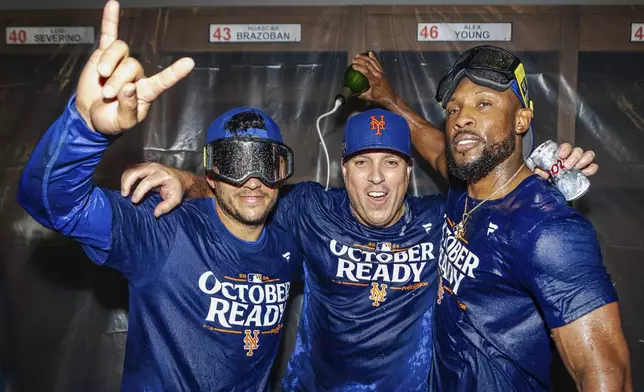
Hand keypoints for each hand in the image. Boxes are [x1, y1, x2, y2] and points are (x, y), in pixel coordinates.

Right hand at [76, 0, 194, 134]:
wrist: (90, 116)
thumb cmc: (110, 120)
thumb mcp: (122, 122)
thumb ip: (128, 108)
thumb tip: (129, 88)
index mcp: (146, 92)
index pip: (163, 81)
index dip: (174, 73)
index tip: (189, 63)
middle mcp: (137, 75)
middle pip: (132, 65)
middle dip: (117, 80)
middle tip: (108, 96)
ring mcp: (121, 63)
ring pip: (120, 51)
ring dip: (109, 63)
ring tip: (101, 79)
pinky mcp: (104, 56)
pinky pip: (108, 35)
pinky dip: (110, 20)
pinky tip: (113, 5)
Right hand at [121, 163, 185, 216]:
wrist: (181, 178)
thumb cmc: (177, 188)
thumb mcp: (176, 200)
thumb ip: (166, 207)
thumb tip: (156, 213)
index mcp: (163, 175)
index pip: (147, 182)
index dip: (139, 191)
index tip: (134, 201)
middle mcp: (155, 168)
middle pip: (136, 171)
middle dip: (127, 182)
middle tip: (124, 194)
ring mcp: (149, 165)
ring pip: (131, 168)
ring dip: (125, 179)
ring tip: (125, 192)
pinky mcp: (144, 166)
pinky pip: (132, 168)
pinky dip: (127, 177)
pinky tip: (127, 186)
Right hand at [351, 51, 397, 107]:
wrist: (391, 97)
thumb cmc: (380, 98)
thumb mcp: (369, 97)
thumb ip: (359, 95)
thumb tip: (351, 93)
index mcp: (375, 81)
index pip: (366, 71)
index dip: (359, 67)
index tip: (353, 66)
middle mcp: (379, 75)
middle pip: (369, 64)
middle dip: (361, 60)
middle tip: (354, 59)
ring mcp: (381, 72)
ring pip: (373, 61)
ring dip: (365, 57)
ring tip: (358, 55)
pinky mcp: (383, 71)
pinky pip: (378, 62)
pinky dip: (373, 57)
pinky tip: (369, 53)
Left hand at [534, 143, 598, 178]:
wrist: (553, 188)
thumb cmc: (547, 177)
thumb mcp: (539, 173)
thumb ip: (539, 171)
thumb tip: (543, 173)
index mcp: (561, 155)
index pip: (566, 146)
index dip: (565, 149)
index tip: (561, 155)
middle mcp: (571, 157)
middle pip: (578, 150)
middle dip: (574, 157)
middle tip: (568, 166)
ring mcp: (580, 163)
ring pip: (588, 155)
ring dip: (584, 160)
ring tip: (577, 168)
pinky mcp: (585, 171)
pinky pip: (593, 166)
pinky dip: (591, 168)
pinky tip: (585, 173)